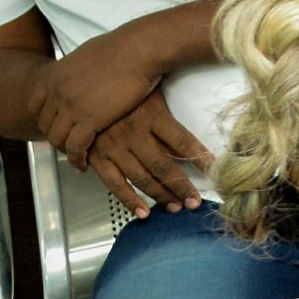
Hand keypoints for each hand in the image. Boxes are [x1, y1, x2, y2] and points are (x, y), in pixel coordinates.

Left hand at [29, 29, 163, 168]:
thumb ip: (76, 69)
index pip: (34, 105)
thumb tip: (79, 72)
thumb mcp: (86, 53)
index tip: (57, 124)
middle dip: (55, 136)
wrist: (139, 49)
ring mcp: (71, 106)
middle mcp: (56, 91)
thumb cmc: (123, 47)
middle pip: (45, 124)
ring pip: (57, 139)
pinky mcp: (89, 120)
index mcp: (53, 75)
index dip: (45, 118)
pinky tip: (84, 163)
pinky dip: (77, 158)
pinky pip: (75, 147)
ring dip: (65, 150)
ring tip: (77, 156)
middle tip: (68, 143)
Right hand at [88, 92, 210, 215]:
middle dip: (182, 187)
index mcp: (153, 116)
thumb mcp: (152, 94)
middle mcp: (135, 133)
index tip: (215, 171)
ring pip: (143, 178)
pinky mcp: (97, 157)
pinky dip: (130, 200)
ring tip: (176, 207)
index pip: (183, 142)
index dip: (201, 159)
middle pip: (164, 166)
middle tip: (195, 202)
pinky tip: (143, 212)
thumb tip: (191, 144)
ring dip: (161, 195)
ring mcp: (114, 147)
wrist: (84, 86)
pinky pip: (115, 184)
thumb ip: (168, 119)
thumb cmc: (124, 88)